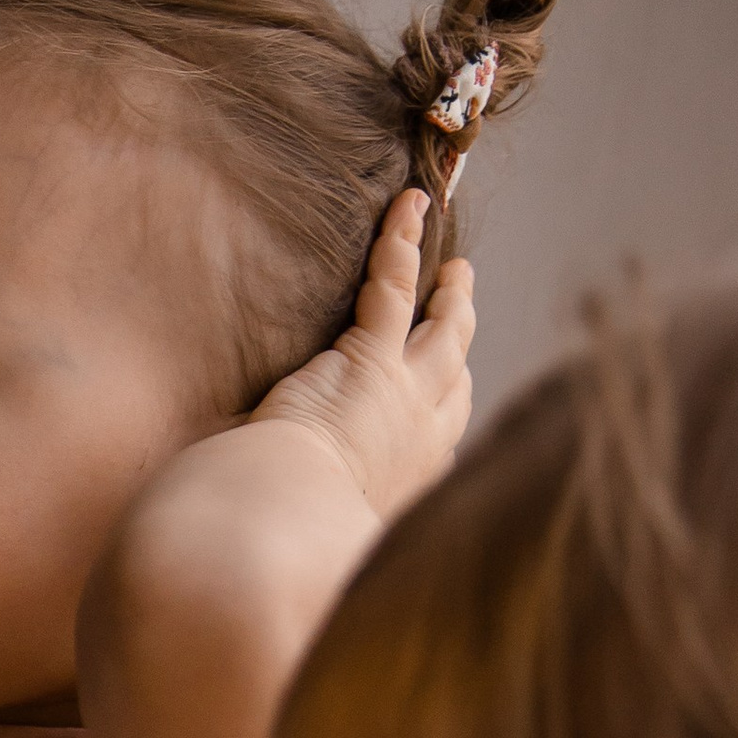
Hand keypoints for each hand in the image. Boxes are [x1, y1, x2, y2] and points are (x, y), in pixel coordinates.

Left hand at [249, 187, 474, 516]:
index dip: (451, 394)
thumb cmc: (282, 533)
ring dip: (451, 290)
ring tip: (453, 262)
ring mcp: (405, 393)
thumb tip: (300, 509)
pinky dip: (405, 241)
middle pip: (457, 370)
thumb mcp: (323, 525)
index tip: (449, 379)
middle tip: (458, 298)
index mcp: (412, 476)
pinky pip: (396, 286)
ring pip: (445, 327)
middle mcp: (423, 435)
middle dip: (462, 332)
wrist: (275, 523)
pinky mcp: (371, 358)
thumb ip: (327, 503)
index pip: (447, 425)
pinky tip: (411, 204)